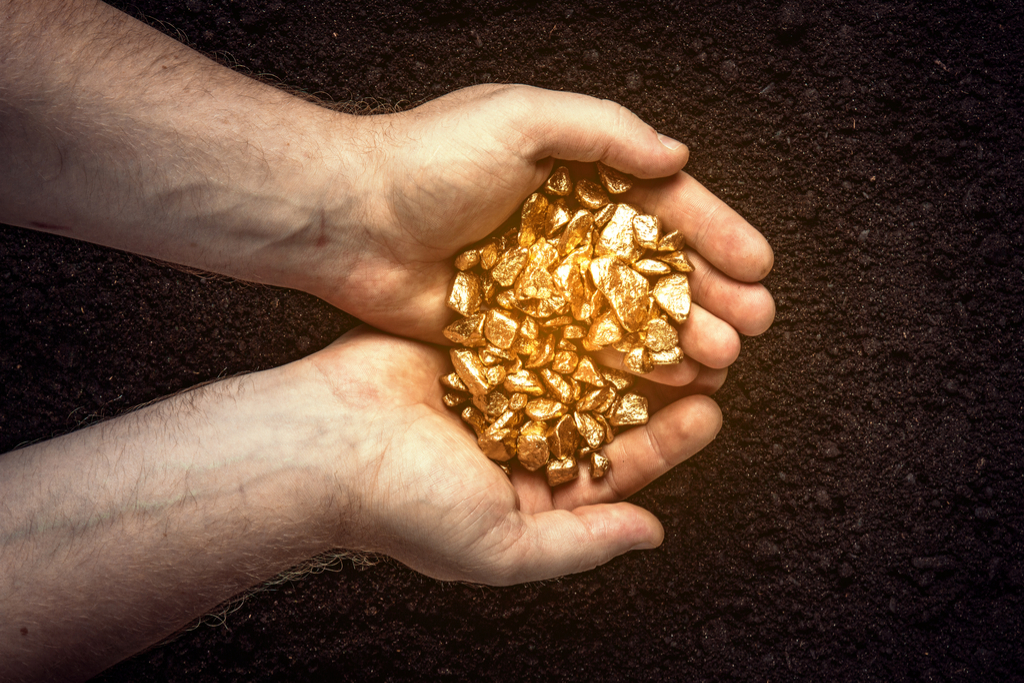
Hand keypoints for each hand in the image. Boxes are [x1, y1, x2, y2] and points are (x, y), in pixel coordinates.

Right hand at [305, 326, 724, 583]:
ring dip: (624, 344)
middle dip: (656, 387)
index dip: (665, 443)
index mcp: (527, 493)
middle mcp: (516, 438)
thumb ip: (580, 542)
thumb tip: (651, 535)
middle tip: (709, 357)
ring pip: (575, 361)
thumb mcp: (501, 546)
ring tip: (673, 318)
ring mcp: (495, 386)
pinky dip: (571, 312)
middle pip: (603, 409)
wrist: (322, 440)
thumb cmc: (403, 505)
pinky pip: (532, 324)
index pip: (614, 468)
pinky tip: (609, 292)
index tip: (710, 413)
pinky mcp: (471, 340)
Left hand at [314, 85, 774, 383]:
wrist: (347, 219)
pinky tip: (662, 384)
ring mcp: (545, 285)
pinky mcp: (517, 329)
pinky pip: (583, 351)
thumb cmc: (426, 159)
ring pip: (628, 316)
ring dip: (679, 337)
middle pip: (657, 267)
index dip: (716, 233)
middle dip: (710, 294)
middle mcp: (569, 232)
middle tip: (753, 327)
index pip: (664, 205)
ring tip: (720, 362)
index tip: (759, 266)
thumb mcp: (520, 118)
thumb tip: (678, 158)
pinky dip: (624, 368)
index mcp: (577, 176)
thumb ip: (604, 132)